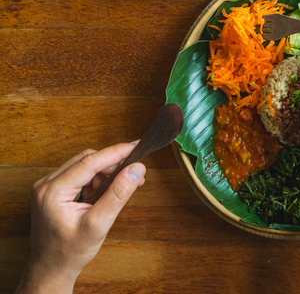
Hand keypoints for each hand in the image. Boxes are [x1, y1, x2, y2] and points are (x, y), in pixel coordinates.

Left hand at [17, 143, 145, 293]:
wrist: (51, 268)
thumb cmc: (70, 251)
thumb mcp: (98, 225)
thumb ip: (118, 194)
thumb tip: (136, 169)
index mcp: (53, 192)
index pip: (89, 162)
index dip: (115, 152)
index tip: (136, 146)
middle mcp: (46, 185)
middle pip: (85, 160)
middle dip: (111, 163)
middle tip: (134, 172)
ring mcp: (47, 187)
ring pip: (82, 165)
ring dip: (104, 172)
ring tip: (121, 186)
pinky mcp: (52, 191)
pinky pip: (77, 174)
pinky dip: (95, 179)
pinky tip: (106, 192)